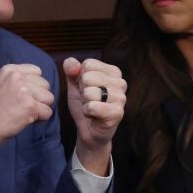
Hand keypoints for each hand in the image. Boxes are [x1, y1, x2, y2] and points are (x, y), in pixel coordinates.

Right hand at [0, 63, 53, 149]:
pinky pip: (48, 112)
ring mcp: (25, 91)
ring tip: (25, 113)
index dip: (35, 86)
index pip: (37, 71)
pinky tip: (26, 120)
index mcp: (10, 70)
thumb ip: (19, 80)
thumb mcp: (1, 84)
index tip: (24, 96)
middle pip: (46, 85)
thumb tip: (41, 86)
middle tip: (23, 107)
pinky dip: (40, 119)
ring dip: (41, 108)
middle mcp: (18, 77)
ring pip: (49, 98)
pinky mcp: (30, 106)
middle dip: (39, 98)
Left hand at [63, 57, 125, 174]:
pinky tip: (93, 116)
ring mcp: (121, 97)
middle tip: (89, 100)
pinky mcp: (118, 112)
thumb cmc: (85, 104)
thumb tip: (71, 62)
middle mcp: (121, 82)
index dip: (81, 78)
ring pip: (89, 92)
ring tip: (92, 108)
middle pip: (87, 77)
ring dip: (85, 102)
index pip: (88, 64)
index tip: (87, 88)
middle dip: (82, 91)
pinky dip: (87, 112)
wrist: (89, 130)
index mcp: (113, 71)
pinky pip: (92, 106)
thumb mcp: (75, 85)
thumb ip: (71, 70)